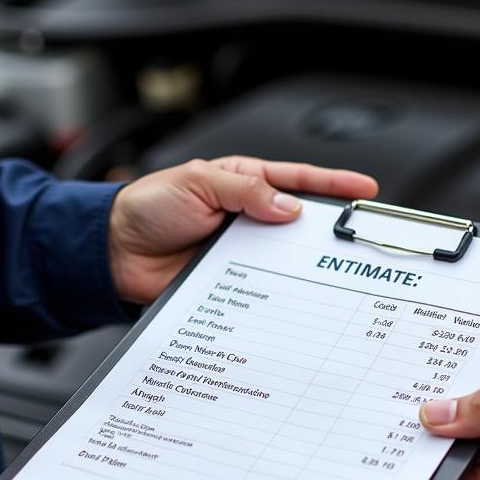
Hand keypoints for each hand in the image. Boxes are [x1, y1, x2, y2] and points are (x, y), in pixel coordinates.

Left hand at [108, 155, 378, 303]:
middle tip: (358, 238)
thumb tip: (289, 207)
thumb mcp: (199, 183)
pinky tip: (293, 298)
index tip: (365, 191)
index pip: (298, 181)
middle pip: (299, 224)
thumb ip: (245, 192)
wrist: (113, 252)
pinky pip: (261, 288)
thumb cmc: (148, 207)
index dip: (334, 185)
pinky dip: (277, 293)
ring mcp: (241, 253)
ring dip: (304, 265)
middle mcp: (248, 218)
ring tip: (332, 269)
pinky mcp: (231, 284)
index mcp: (244, 183)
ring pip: (285, 259)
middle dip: (329, 230)